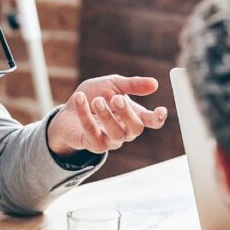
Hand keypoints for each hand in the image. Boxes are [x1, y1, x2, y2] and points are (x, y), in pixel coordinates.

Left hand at [48, 75, 167, 156]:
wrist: (68, 109)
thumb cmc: (94, 95)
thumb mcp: (113, 84)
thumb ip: (132, 84)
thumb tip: (154, 84)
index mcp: (133, 115)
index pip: (151, 121)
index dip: (158, 118)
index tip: (161, 111)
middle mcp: (125, 130)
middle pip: (136, 129)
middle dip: (127, 113)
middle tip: (116, 98)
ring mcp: (110, 140)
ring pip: (116, 134)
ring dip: (106, 116)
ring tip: (96, 100)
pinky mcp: (93, 145)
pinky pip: (92, 132)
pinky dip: (85, 114)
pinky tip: (80, 99)